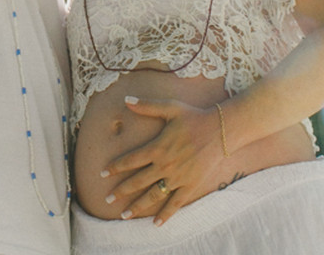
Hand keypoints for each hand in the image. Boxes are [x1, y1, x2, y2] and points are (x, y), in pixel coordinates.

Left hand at [99, 96, 225, 225]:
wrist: (221, 129)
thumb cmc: (194, 116)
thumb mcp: (170, 107)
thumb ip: (147, 106)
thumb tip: (126, 100)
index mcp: (158, 147)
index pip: (131, 160)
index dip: (115, 167)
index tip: (102, 174)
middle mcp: (165, 165)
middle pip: (138, 181)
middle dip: (120, 190)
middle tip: (107, 199)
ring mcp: (178, 177)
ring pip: (153, 195)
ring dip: (137, 206)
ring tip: (124, 215)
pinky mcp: (191, 185)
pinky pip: (176, 203)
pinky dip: (166, 214)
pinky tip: (155, 224)